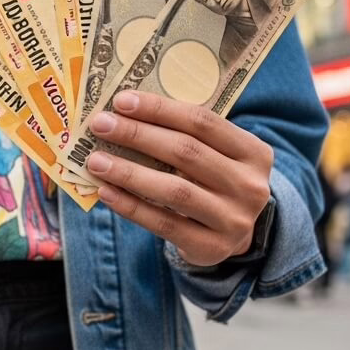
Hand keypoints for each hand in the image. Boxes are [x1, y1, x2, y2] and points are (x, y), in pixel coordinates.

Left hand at [84, 91, 272, 267]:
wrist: (234, 236)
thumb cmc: (213, 183)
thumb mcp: (215, 157)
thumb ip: (184, 136)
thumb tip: (124, 115)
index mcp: (253, 152)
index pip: (203, 122)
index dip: (160, 109)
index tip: (121, 101)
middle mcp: (250, 186)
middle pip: (186, 153)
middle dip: (138, 135)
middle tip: (100, 125)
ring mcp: (233, 220)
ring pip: (174, 190)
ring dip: (129, 172)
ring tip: (95, 161)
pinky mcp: (211, 248)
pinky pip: (163, 223)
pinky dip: (131, 206)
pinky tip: (105, 191)